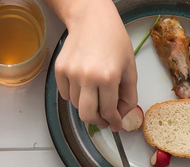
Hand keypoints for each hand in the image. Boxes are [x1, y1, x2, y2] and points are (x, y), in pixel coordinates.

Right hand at [52, 0, 138, 129]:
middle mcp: (87, 76)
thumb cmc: (113, 40)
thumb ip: (128, 96)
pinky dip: (75, 95)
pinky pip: (66, 94)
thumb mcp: (130, 69)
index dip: (114, 121)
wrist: (92, 20)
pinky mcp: (60, 69)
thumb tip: (120, 117)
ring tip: (96, 93)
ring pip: (77, 106)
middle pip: (87, 116)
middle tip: (104, 118)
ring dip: (87, 105)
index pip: (108, 112)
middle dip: (98, 121)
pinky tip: (84, 83)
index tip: (115, 124)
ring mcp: (71, 73)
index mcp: (108, 77)